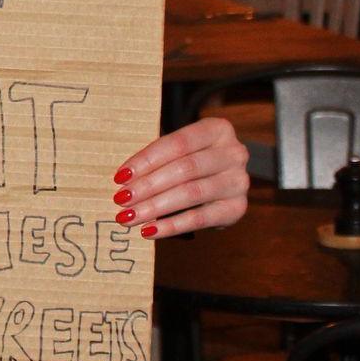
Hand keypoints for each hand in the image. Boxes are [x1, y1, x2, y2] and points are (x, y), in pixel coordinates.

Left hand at [109, 116, 248, 239]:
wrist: (221, 181)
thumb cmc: (191, 161)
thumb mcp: (178, 151)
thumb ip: (156, 160)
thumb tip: (123, 180)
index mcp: (218, 129)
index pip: (177, 143)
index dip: (146, 160)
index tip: (120, 176)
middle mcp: (234, 153)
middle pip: (185, 169)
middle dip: (148, 186)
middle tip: (121, 199)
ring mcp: (238, 181)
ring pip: (191, 193)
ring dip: (155, 207)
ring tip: (129, 217)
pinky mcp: (237, 208)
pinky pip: (200, 219)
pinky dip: (171, 226)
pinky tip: (149, 230)